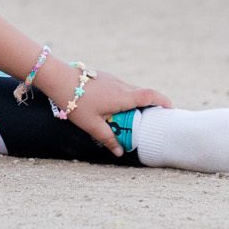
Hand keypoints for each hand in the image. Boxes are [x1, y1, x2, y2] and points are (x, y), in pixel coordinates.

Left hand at [44, 64, 172, 156]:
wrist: (57, 79)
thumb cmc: (75, 102)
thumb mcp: (92, 125)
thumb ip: (107, 138)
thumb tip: (119, 152)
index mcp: (123, 96)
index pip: (151, 96)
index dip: (163, 101)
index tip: (170, 109)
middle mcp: (120, 85)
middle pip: (142, 94)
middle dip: (150, 106)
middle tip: (150, 120)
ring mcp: (112, 79)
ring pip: (130, 90)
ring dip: (134, 102)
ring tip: (129, 117)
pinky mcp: (103, 77)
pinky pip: (120, 88)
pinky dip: (123, 97)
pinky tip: (112, 108)